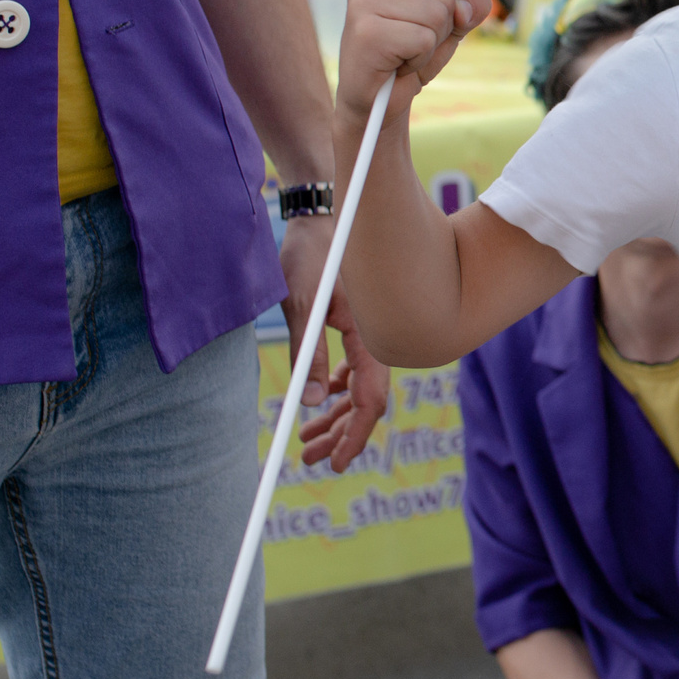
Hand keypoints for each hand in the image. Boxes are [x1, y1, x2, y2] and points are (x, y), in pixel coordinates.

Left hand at [280, 216, 389, 471]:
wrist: (320, 214)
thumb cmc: (312, 253)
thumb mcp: (302, 305)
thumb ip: (306, 354)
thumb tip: (308, 404)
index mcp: (370, 335)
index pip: (369, 400)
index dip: (354, 435)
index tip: (335, 464)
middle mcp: (376, 337)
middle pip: (365, 400)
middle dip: (340, 433)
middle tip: (311, 458)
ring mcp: (368, 332)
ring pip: (358, 387)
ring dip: (335, 416)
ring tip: (308, 441)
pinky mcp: (356, 325)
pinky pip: (352, 368)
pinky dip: (336, 388)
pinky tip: (320, 399)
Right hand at [337, 0, 488, 121]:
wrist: (374, 101)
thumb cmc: (406, 57)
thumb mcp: (446, 28)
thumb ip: (467, 8)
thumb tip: (475, 1)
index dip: (444, 5)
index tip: (415, 23)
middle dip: (438, 29)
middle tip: (407, 43)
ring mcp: (363, 1)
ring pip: (437, 16)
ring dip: (428, 45)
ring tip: (401, 53)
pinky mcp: (367, 31)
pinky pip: (424, 40)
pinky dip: (418, 60)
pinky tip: (396, 65)